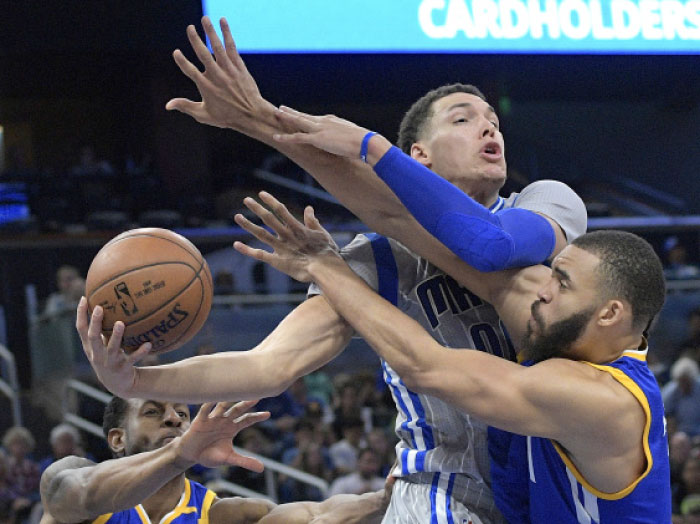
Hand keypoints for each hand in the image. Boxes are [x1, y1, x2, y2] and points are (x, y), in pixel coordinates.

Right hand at [76, 297, 150, 396]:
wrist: (117, 384)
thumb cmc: (108, 358)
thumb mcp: (100, 346)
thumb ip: (101, 330)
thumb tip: (107, 304)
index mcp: (90, 347)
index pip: (81, 329)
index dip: (80, 314)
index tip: (84, 298)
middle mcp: (97, 354)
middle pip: (93, 337)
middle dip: (95, 323)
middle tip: (99, 308)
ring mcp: (110, 362)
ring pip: (112, 348)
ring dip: (116, 336)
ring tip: (121, 323)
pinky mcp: (123, 368)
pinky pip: (133, 359)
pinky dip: (140, 352)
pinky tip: (148, 344)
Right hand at [166, 16, 272, 131]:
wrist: (252, 114)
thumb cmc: (227, 117)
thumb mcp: (204, 115)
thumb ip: (186, 106)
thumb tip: (167, 105)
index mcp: (206, 88)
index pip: (191, 72)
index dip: (183, 62)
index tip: (176, 52)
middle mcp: (217, 77)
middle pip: (204, 55)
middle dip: (196, 40)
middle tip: (189, 27)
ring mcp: (229, 70)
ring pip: (218, 48)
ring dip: (211, 32)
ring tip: (205, 19)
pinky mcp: (239, 66)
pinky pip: (232, 47)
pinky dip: (227, 34)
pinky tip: (222, 21)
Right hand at [175, 401, 269, 470]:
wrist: (190, 455)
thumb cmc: (210, 455)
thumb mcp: (228, 459)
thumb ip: (244, 461)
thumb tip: (262, 469)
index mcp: (232, 427)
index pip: (247, 419)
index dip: (257, 417)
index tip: (268, 414)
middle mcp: (224, 420)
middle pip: (237, 409)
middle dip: (246, 403)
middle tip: (257, 396)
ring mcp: (212, 419)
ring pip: (222, 406)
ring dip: (229, 400)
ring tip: (236, 391)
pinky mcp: (200, 421)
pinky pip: (204, 410)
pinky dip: (208, 404)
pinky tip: (212, 399)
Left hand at [233, 191, 339, 282]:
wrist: (326, 270)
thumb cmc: (326, 252)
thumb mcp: (321, 233)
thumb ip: (312, 221)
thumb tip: (308, 208)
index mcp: (297, 228)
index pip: (281, 210)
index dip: (271, 201)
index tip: (262, 194)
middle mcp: (286, 236)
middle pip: (268, 219)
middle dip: (257, 208)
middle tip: (246, 200)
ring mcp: (280, 248)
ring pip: (261, 234)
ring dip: (248, 225)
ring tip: (237, 216)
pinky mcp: (277, 261)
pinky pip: (259, 254)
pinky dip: (247, 250)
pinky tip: (236, 244)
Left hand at [272, 106, 377, 159]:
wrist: (364, 142)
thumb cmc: (363, 142)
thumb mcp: (353, 136)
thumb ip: (346, 136)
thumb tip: (349, 142)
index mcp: (332, 120)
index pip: (316, 119)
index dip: (307, 118)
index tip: (301, 116)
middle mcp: (324, 121)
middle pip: (304, 116)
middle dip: (292, 112)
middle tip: (282, 108)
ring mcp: (319, 129)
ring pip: (298, 121)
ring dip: (286, 117)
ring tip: (276, 113)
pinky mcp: (317, 139)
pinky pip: (297, 137)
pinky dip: (286, 138)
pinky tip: (276, 137)